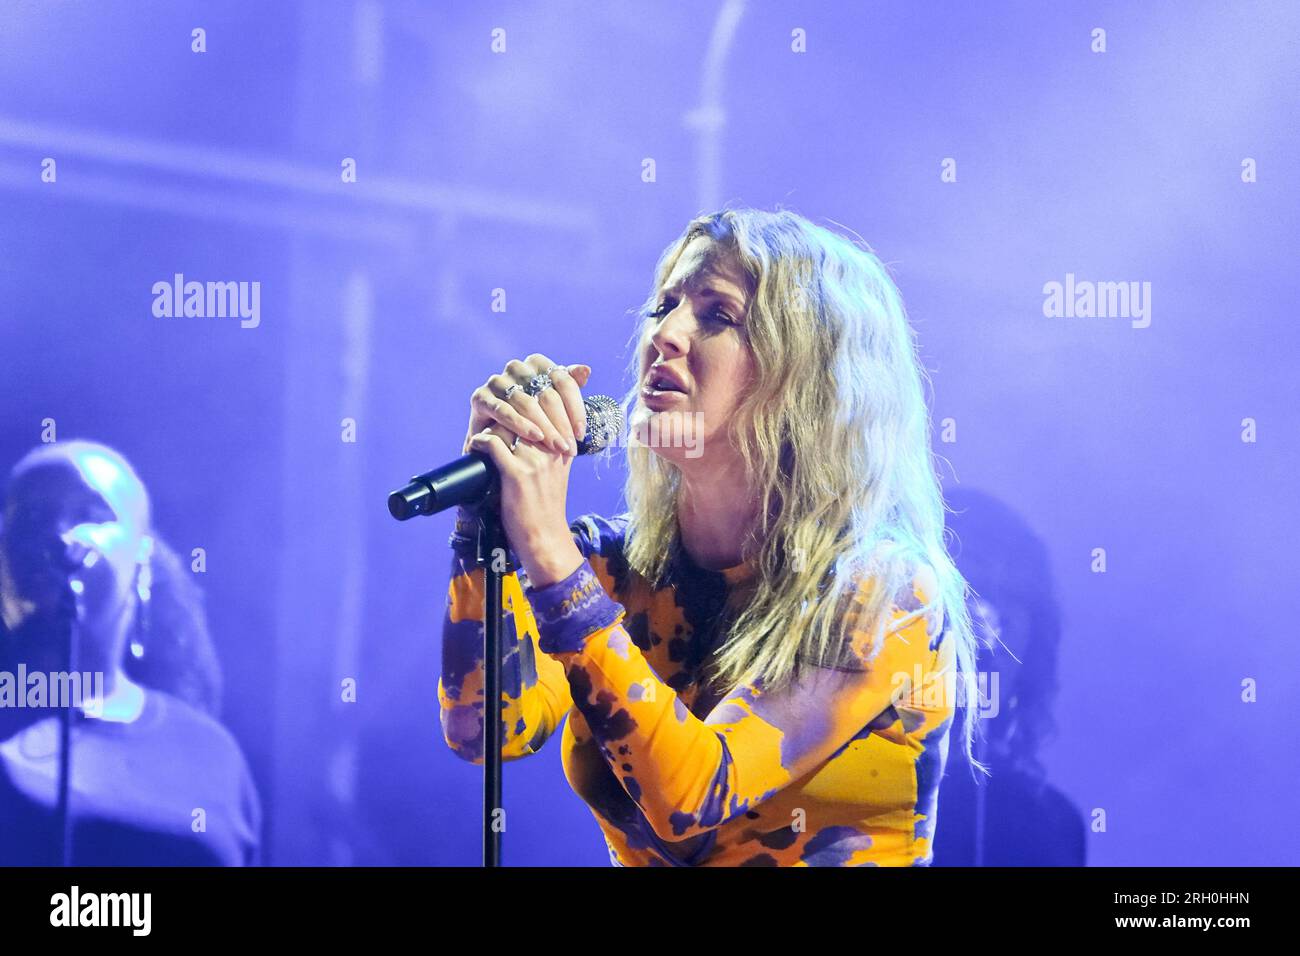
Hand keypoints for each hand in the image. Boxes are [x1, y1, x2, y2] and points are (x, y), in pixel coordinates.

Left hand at [465, 354, 590, 586]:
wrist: (544, 537)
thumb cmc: (546, 504)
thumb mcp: (558, 469)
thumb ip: (555, 442)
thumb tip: (543, 419)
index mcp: (563, 445)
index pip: (549, 403)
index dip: (529, 393)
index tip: (514, 392)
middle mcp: (553, 449)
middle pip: (531, 406)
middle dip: (510, 400)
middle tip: (495, 401)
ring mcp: (536, 461)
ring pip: (509, 422)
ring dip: (492, 421)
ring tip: (483, 424)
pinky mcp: (518, 474)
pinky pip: (493, 445)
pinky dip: (481, 443)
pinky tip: (477, 446)